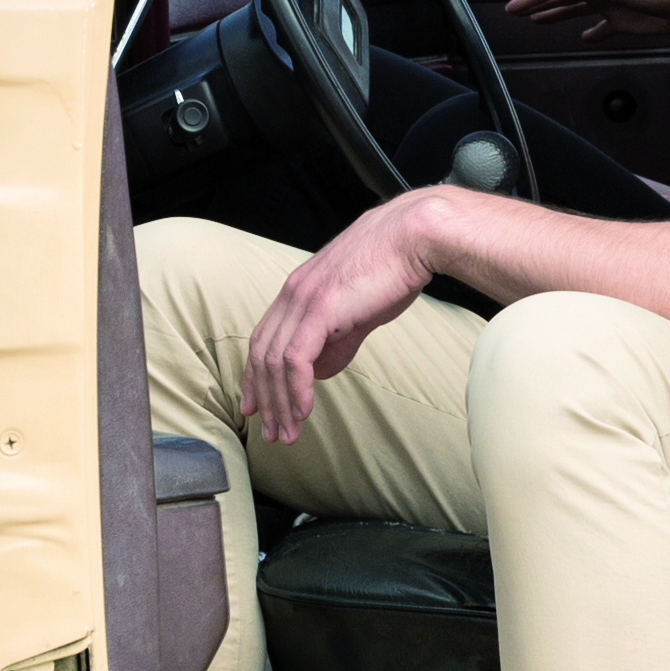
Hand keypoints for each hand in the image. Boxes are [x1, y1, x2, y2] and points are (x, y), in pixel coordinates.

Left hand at [241, 197, 441, 441]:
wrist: (414, 238)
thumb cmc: (394, 268)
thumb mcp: (360, 311)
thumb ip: (337, 341)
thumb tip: (320, 371)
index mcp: (299, 290)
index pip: (263, 340)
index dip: (256, 377)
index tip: (257, 407)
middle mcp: (292, 294)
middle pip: (260, 355)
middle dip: (264, 399)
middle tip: (271, 433)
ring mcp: (303, 300)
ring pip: (273, 361)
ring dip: (279, 403)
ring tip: (288, 432)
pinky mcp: (320, 309)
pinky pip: (295, 359)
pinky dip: (296, 389)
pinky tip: (304, 411)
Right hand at [508, 0, 669, 41]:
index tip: (513, 7)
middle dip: (537, 5)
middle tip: (516, 13)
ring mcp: (609, 7)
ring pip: (576, 11)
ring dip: (556, 15)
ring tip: (539, 22)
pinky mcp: (623, 22)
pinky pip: (602, 28)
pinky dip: (592, 32)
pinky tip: (585, 38)